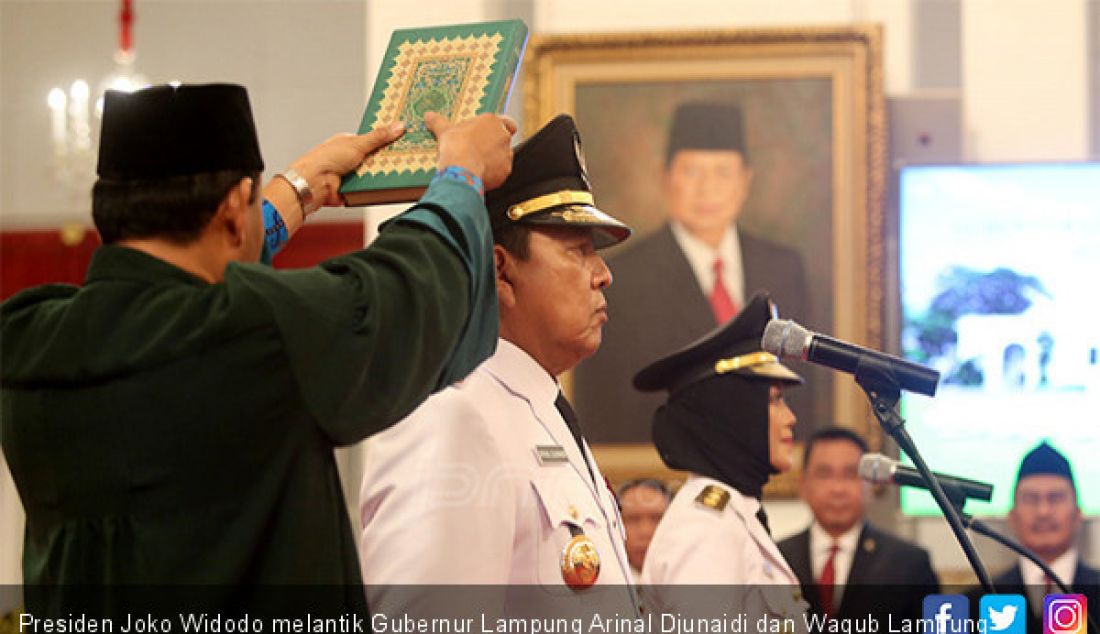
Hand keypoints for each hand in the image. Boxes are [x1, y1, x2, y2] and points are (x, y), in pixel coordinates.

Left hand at [286, 122, 406, 211]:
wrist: (315, 183)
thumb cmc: (325, 159)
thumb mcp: (357, 143)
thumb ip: (379, 137)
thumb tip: (396, 126)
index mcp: (351, 142)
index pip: (374, 138)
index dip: (388, 138)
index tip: (404, 137)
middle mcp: (352, 157)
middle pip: (378, 156)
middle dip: (388, 157)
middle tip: (406, 154)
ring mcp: (354, 173)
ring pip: (376, 172)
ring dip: (383, 172)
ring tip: (399, 169)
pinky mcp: (356, 188)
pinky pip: (372, 186)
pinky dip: (377, 185)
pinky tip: (387, 183)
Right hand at [425, 112, 516, 190]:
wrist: (461, 168)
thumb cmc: (455, 145)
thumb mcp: (444, 130)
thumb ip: (438, 122)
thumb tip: (428, 115)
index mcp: (492, 121)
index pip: (507, 122)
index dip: (499, 129)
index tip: (489, 135)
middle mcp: (503, 136)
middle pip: (503, 141)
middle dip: (493, 146)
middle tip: (477, 151)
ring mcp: (506, 154)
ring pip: (503, 157)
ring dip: (493, 160)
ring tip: (476, 165)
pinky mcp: (505, 171)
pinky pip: (500, 173)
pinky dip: (492, 174)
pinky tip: (479, 175)